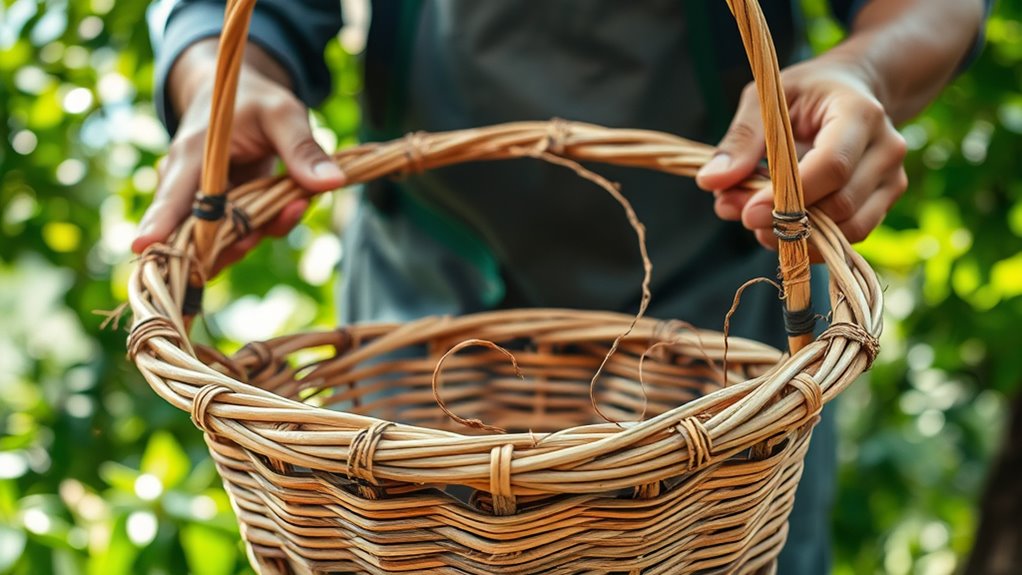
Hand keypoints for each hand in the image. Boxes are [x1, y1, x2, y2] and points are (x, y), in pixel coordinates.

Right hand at [131, 40, 345, 270]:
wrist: (242, 100)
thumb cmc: (256, 101)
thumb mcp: (284, 114)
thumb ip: (303, 149)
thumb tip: (331, 184)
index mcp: (193, 155)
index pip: (171, 196)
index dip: (158, 224)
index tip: (142, 247)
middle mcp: (190, 186)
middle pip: (195, 234)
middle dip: (230, 244)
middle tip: (260, 234)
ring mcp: (206, 204)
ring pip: (222, 241)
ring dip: (259, 234)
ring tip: (294, 205)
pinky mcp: (226, 213)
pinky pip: (244, 233)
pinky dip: (270, 225)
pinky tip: (293, 205)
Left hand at [696, 56, 907, 250]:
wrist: (853, 89)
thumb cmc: (807, 92)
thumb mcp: (767, 99)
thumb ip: (740, 139)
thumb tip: (710, 181)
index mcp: (859, 113)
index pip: (831, 166)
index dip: (789, 196)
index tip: (747, 212)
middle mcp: (886, 148)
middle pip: (840, 204)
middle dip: (786, 220)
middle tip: (740, 214)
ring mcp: (892, 177)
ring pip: (848, 228)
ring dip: (797, 236)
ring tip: (757, 222)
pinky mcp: (886, 200)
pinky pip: (852, 235)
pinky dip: (812, 241)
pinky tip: (780, 228)